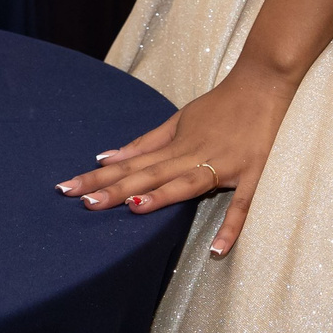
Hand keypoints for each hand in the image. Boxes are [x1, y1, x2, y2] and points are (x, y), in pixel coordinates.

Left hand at [53, 67, 293, 257]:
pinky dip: (231, 225)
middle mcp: (194, 154)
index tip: (68, 188)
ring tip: (132, 209)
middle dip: (117, 189)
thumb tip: (107, 156)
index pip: (131, 164)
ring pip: (187, 183)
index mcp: (176, 144)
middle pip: (150, 174)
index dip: (100, 177)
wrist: (264, 83)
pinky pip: (242, 205)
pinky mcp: (252, 174)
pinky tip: (217, 249)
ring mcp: (224, 165)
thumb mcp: (179, 119)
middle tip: (85, 203)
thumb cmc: (220, 104)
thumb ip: (146, 142)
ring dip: (161, 196)